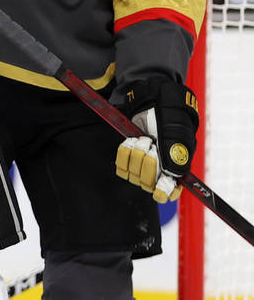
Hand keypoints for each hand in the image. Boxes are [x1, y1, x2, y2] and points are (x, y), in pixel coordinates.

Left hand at [115, 78, 198, 202]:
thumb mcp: (177, 137)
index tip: (159, 191)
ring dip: (138, 152)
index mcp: (174, 171)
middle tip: (153, 145)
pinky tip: (133, 141)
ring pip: (133, 174)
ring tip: (145, 139)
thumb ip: (176, 157)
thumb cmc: (169, 122)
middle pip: (147, 183)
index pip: (168, 193)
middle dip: (149, 161)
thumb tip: (173, 176)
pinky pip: (121, 166)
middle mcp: (157, 173)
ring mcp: (140, 168)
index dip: (163, 193)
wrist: (152, 107)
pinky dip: (126, 151)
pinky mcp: (126, 161)